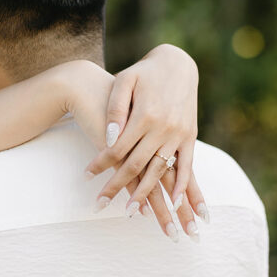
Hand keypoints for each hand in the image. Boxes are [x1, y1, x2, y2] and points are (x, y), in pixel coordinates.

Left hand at [84, 44, 208, 238]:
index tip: (86, 177)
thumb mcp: (125, 81)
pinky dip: (180, 188)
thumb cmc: (145, 71)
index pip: (117, 149)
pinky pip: (186, 167)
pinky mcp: (190, 137)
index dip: (100, 164)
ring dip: (146, 195)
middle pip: (136, 166)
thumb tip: (108, 137)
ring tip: (130, 213)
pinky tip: (172, 204)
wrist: (178, 63)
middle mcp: (163, 128)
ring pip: (159, 172)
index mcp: (145, 114)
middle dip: (116, 188)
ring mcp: (179, 134)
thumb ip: (116, 108)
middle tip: (99, 205)